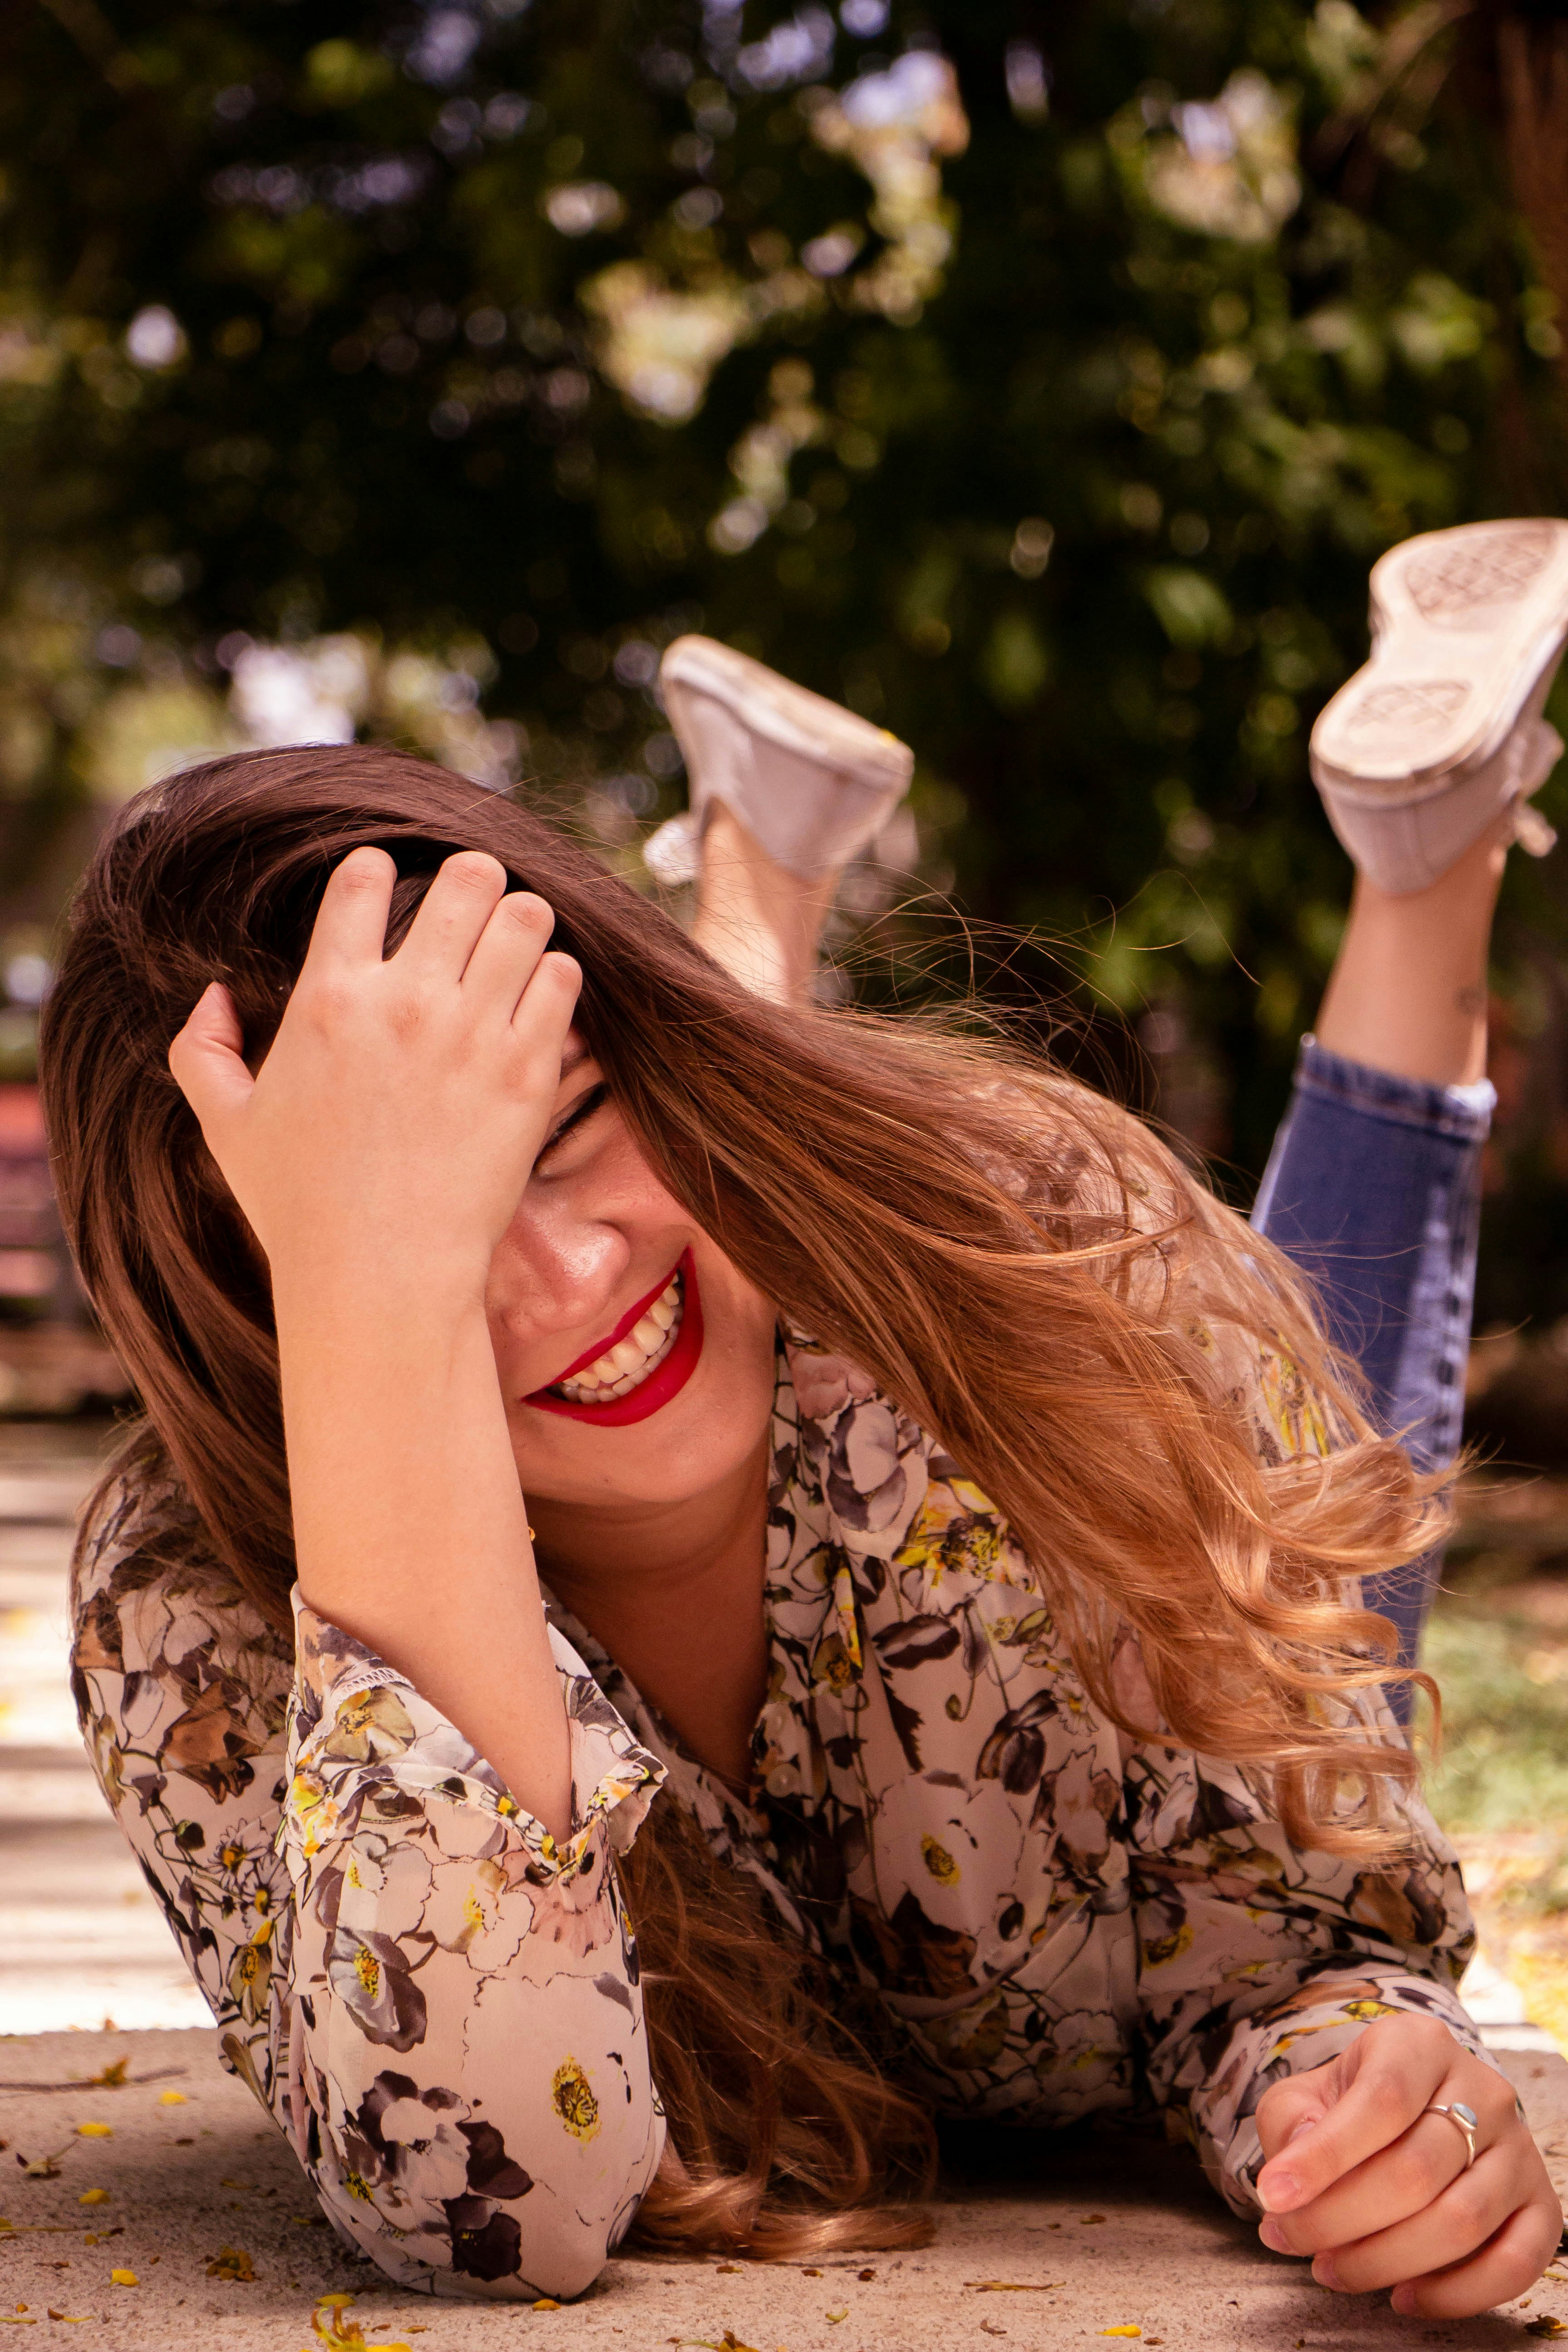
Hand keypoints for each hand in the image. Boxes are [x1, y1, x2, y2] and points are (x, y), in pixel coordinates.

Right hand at [168, 846, 579, 1308]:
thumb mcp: (226, 1126)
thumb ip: (201, 1051)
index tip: (389, 891)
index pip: (363, 875)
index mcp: (328, 998)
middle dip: (473, 885)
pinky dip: (555, 978)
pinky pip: (562, 979)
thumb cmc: (300, 1207)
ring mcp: (472, 1034)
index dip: (378, 870)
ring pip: (527, 917)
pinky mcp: (528, 1073)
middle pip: (467, 877)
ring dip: (521, 926)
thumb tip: (214, 996)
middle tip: (471, 916)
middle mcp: (404, 1003)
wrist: (380, 1275)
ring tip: (512, 954)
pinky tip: (539, 1001)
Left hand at [1253, 2012, 1559, 2317]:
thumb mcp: (1308, 2093)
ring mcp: (1519, 2149)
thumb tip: (1296, 2171)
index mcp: (1420, 2045)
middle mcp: (1484, 2090)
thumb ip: (1292, 2122)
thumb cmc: (1353, 2105)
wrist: (1420, 2109)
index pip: (1380, 2100)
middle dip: (1341, 2219)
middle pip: (1416, 2169)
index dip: (1325, 2157)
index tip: (1272, 2196)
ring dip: (1386, 2260)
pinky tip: (1402, 2296)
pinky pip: (1514, 2264)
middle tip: (1287, 2239)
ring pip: (1462, 2221)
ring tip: (1330, 2269)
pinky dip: (1457, 2294)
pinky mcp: (1542, 2206)